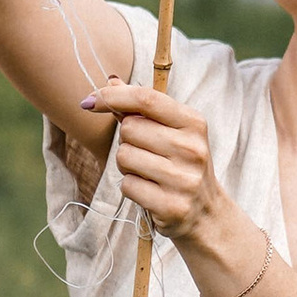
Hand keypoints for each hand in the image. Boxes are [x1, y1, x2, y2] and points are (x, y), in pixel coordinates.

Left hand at [88, 81, 225, 242]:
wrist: (206, 213)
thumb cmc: (181, 165)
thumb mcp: (172, 132)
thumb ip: (142, 108)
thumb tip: (111, 82)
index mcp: (193, 123)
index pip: (146, 99)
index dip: (112, 96)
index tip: (90, 101)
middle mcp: (192, 149)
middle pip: (129, 129)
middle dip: (126, 140)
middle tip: (144, 152)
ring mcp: (183, 179)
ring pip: (124, 156)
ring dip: (126, 165)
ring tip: (147, 172)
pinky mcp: (171, 205)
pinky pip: (127, 185)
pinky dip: (131, 187)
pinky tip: (149, 191)